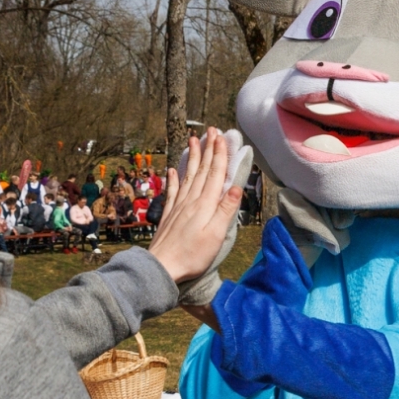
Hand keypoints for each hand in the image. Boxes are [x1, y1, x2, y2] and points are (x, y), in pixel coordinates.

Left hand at [148, 128, 244, 284]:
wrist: (162, 267)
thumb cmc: (193, 255)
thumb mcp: (216, 235)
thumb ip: (225, 210)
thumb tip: (236, 187)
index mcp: (205, 205)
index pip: (215, 174)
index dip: (219, 155)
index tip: (221, 137)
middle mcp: (191, 201)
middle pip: (202, 170)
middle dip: (208, 149)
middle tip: (211, 131)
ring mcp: (178, 206)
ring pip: (187, 176)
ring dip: (192, 157)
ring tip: (193, 140)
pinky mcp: (169, 214)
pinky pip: (172, 191)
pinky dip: (173, 178)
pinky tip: (172, 170)